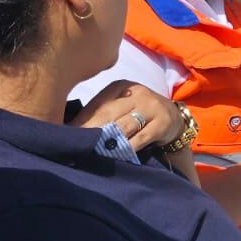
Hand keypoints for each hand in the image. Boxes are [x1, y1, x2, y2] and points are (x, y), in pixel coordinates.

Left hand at [70, 80, 184, 151]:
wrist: (173, 118)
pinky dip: (126, 148)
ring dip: (107, 140)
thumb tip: (70, 127)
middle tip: (75, 143)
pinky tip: (115, 155)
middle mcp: (137, 93)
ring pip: (124, 126)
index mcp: (121, 86)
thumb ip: (101, 112)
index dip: (82, 119)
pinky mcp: (162, 123)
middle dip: (91, 130)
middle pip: (109, 113)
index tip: (67, 132)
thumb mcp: (121, 105)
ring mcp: (151, 107)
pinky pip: (140, 138)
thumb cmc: (138, 113)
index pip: (98, 103)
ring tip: (92, 150)